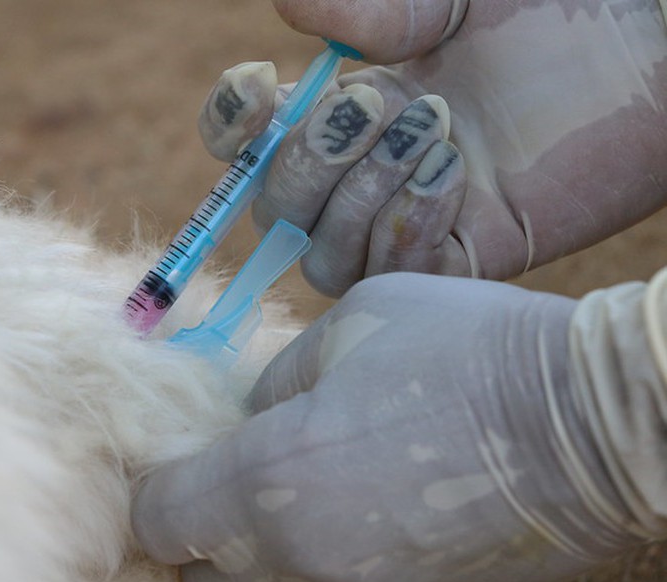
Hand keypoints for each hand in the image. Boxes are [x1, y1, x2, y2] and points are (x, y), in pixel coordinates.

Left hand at [133, 272, 663, 581]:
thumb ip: (274, 380)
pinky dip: (308, 575)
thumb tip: (250, 416)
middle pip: (203, 576)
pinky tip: (339, 523)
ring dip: (252, 561)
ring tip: (282, 501)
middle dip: (198, 530)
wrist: (586, 422)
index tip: (176, 458)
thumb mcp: (347, 325)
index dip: (156, 488)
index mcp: (269, 475)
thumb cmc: (462, 350)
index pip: (160, 519)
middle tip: (224, 477)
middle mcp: (299, 555)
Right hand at [199, 0, 666, 296]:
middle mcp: (367, 173)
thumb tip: (286, 8)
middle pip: (277, 211)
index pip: (252, 144)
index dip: (233, 127)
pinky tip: (453, 171)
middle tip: (378, 102)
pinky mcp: (462, 257)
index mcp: (350, 110)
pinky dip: (404, 227)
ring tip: (430, 130)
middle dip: (307, 160)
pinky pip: (393, 276)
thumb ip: (367, 8)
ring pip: (322, 259)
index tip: (262, 85)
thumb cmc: (552, 12)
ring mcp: (409, 220)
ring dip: (356, 198)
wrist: (643, 52)